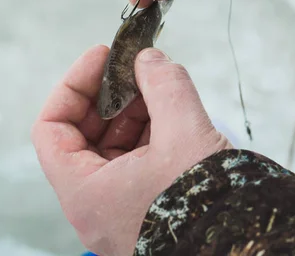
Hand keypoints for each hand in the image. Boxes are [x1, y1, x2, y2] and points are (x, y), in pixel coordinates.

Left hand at [31, 46, 230, 255]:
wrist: (243, 244)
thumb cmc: (207, 204)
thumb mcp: (185, 133)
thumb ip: (165, 86)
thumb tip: (149, 58)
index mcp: (86, 193)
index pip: (51, 128)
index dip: (73, 85)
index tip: (103, 57)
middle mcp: (97, 205)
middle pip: (84, 136)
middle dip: (112, 96)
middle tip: (139, 69)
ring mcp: (122, 209)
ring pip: (115, 148)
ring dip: (135, 111)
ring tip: (163, 87)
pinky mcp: (147, 208)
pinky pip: (138, 162)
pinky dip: (152, 133)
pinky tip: (174, 113)